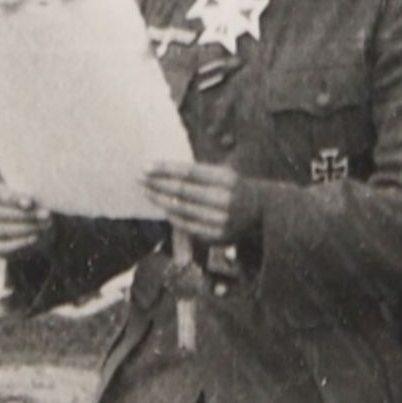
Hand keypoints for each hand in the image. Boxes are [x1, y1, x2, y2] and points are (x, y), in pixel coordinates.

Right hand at [0, 184, 54, 257]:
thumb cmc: (38, 210)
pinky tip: (35, 238)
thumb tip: (38, 209)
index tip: (30, 202)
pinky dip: (21, 243)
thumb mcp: (40, 203)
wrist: (42, 232)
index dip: (11, 198)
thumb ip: (37, 201)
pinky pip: (4, 247)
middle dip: (22, 214)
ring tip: (43, 227)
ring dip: (23, 228)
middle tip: (44, 215)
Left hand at [143, 163, 261, 242]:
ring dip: (160, 199)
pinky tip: (162, 208)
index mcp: (227, 178)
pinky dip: (172, 216)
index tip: (146, 166)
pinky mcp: (218, 236)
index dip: (165, 169)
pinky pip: (188, 225)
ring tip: (146, 191)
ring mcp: (221, 220)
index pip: (188, 172)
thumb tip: (162, 171)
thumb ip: (198, 173)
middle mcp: (225, 199)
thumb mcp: (224, 173)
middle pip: (182, 190)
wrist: (262, 212)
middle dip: (157, 183)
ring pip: (182, 209)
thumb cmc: (235, 187)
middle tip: (139, 178)